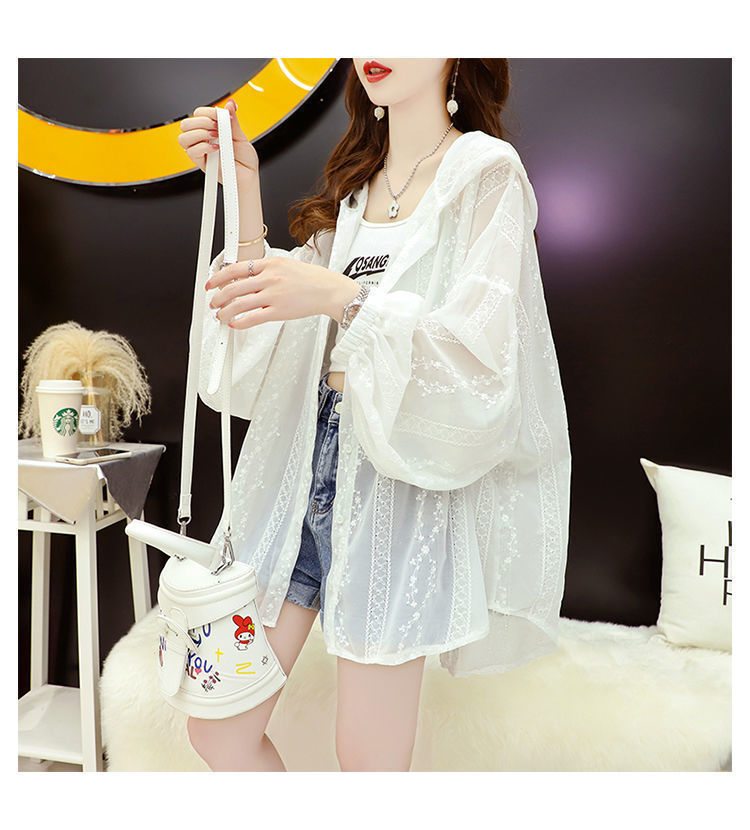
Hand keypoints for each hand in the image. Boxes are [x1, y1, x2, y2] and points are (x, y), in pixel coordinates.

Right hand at [178, 99, 258, 186]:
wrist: (248, 177)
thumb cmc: (245, 160)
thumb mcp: (241, 136)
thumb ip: (233, 121)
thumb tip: (230, 104)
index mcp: (211, 130)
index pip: (199, 114)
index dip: (208, 112)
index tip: (221, 116)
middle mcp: (203, 139)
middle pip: (186, 124)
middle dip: (202, 122)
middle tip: (217, 128)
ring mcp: (201, 151)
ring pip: (183, 137)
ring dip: (200, 134)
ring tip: (216, 137)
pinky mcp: (201, 163)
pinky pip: (191, 152)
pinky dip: (203, 147)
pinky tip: (216, 148)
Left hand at [206, 257, 360, 329]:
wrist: (328, 290)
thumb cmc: (311, 279)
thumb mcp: (285, 265)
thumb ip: (266, 270)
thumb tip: (245, 277)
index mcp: (270, 264)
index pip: (236, 268)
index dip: (219, 276)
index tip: (212, 283)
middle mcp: (270, 278)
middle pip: (233, 287)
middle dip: (218, 297)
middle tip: (213, 302)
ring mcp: (274, 295)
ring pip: (239, 304)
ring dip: (225, 311)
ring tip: (220, 315)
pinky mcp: (279, 311)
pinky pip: (253, 318)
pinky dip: (240, 322)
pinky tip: (234, 324)